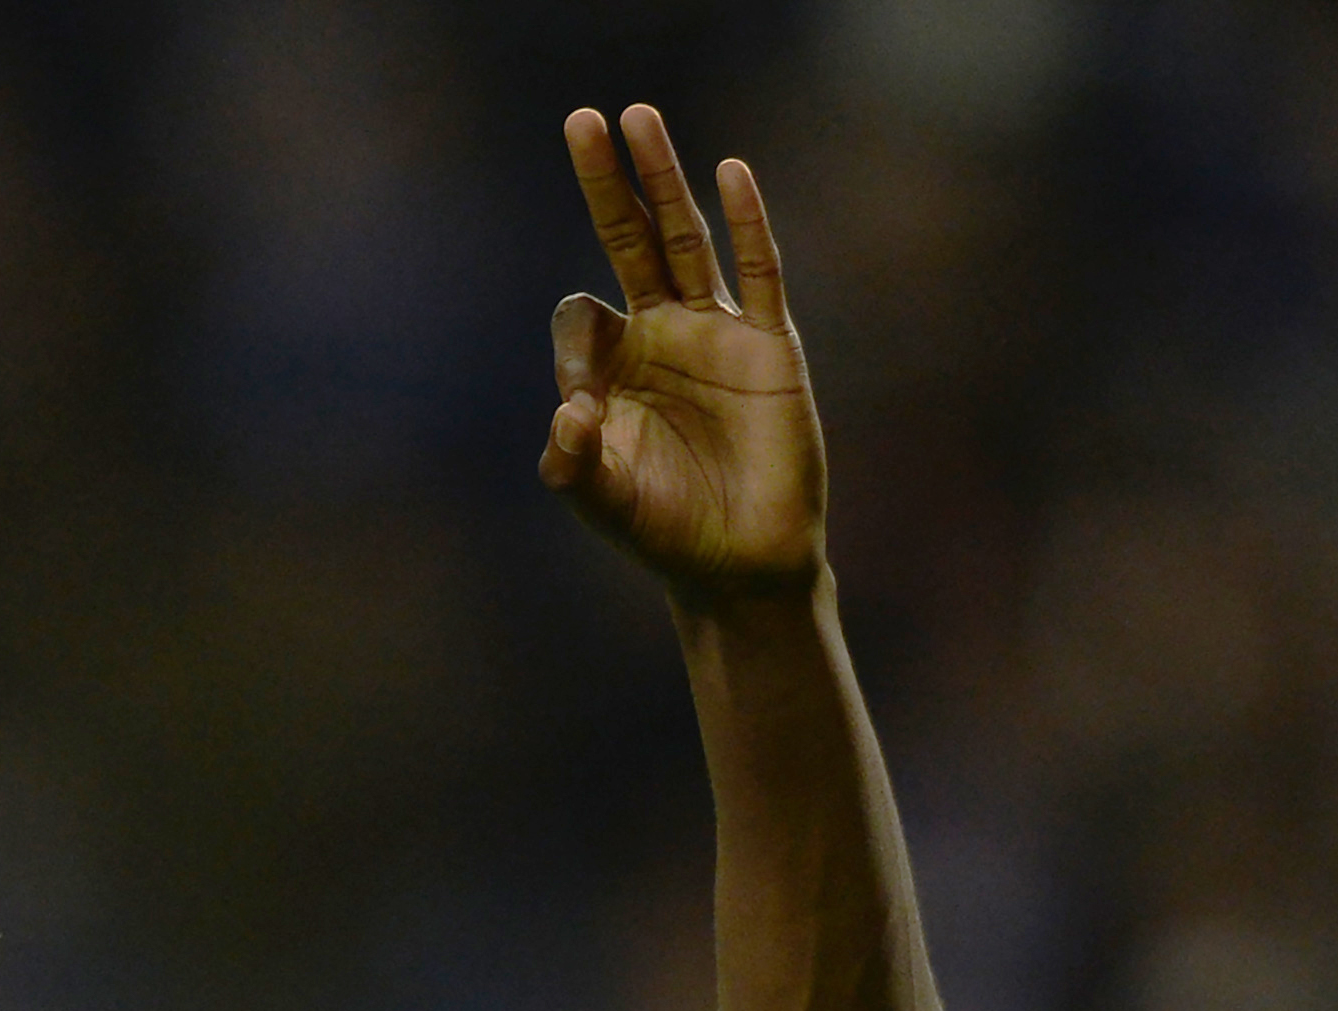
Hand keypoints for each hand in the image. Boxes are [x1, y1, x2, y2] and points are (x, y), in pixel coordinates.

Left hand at [539, 107, 826, 598]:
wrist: (741, 566)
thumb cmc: (664, 531)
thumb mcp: (600, 499)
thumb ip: (571, 463)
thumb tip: (567, 412)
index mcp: (614, 367)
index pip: (581, 314)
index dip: (575, 341)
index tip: (582, 402)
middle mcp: (663, 336)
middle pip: (630, 239)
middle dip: (606, 184)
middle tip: (581, 120)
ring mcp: (717, 334)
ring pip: (686, 238)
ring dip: (662, 179)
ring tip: (637, 117)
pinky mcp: (770, 348)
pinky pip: (760, 272)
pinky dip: (749, 224)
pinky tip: (731, 172)